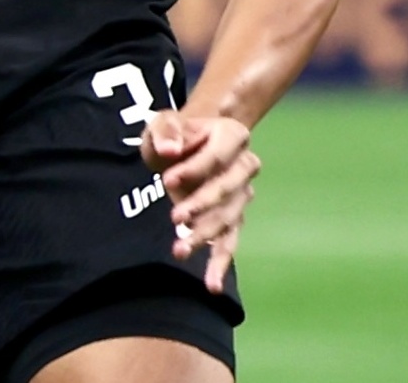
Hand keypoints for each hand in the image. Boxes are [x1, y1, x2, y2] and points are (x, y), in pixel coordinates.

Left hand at [141, 109, 258, 294]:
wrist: (184, 146)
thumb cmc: (174, 134)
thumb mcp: (162, 123)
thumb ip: (165, 130)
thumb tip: (170, 150)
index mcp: (233, 136)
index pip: (217, 157)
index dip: (193, 170)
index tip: (167, 181)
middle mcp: (245, 166)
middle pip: (227, 190)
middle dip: (201, 205)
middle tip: (175, 217)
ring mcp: (242, 196)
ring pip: (228, 219)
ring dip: (205, 236)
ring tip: (179, 251)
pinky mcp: (232, 219)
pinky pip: (230, 242)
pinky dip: (221, 264)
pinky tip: (212, 285)